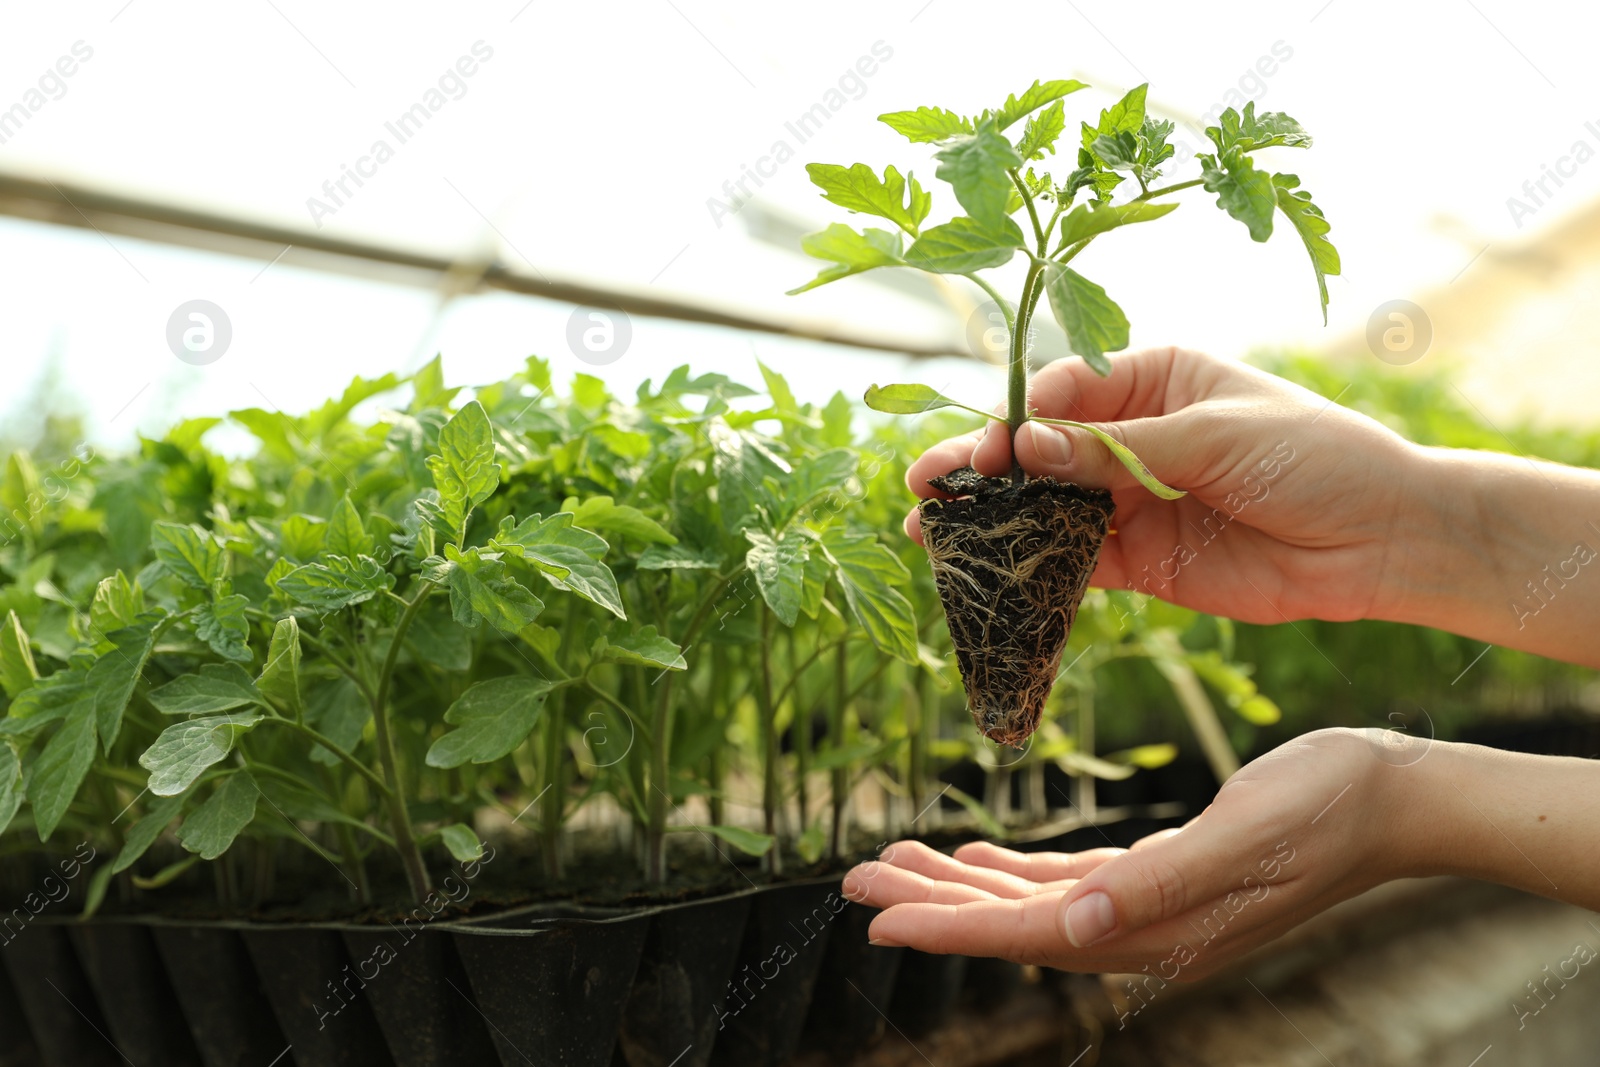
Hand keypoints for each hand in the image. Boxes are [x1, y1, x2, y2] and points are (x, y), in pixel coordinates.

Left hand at [841, 728, 1411, 977]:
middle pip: (1012, 922)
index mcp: (1155, 929)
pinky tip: (978, 856)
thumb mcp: (1242, 839)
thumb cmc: (1328, 809)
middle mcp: (1144, 930)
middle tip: (856, 877)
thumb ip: (1159, 887)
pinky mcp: (1162, 874)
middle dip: (932, 902)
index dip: (948, 929)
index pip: (1027, 936)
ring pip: (1030, 901)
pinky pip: (1068, 883)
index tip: (877, 918)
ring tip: (895, 860)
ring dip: (961, 884)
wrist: (1393, 798)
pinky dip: (1014, 871)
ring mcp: (1152, 907)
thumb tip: (1077, 928)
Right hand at [903, 347, 1417, 624]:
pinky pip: (1076, 561)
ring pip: (1047, 507)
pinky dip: (1035, 568)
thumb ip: (1119, 449)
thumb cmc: (1315, 457)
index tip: (984, 451)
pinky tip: (992, 574)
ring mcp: (1133, 500)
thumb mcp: (1215, 437)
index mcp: (1153, 380)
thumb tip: (1027, 448)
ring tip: (932, 534)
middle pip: (1040, 453)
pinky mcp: (1143, 560)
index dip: (1015, 422)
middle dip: (982, 468)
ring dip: (994, 520)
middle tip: (923, 487)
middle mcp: (1133, 437)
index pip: (1062, 396)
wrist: (1382, 541)